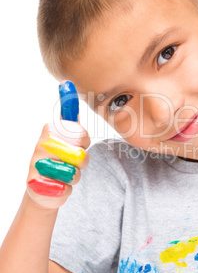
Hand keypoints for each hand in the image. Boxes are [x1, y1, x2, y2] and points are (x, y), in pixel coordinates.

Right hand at [26, 81, 89, 209]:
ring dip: (74, 175)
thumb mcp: (65, 134)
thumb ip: (69, 116)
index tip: (78, 143)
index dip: (82, 140)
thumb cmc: (58, 157)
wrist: (43, 188)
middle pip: (81, 153)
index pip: (79, 133)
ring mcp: (39, 165)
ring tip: (64, 172)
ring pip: (76, 171)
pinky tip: (57, 184)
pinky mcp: (41, 186)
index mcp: (49, 131)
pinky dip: (66, 187)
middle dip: (81, 159)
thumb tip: (67, 84)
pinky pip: (68, 186)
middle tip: (72, 159)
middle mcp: (41, 145)